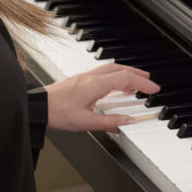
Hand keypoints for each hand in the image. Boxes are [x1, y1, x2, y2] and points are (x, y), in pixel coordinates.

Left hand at [45, 63, 160, 131]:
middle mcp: (91, 77)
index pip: (126, 79)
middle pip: (120, 69)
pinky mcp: (80, 80)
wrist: (38, 107)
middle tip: (149, 81)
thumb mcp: (87, 122)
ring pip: (111, 69)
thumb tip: (129, 122)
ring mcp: (85, 77)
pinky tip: (115, 86)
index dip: (142, 83)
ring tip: (136, 82)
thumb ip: (110, 122)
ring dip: (126, 73)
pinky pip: (102, 73)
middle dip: (138, 74)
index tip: (153, 89)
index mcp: (96, 85)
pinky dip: (115, 76)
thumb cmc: (57, 113)